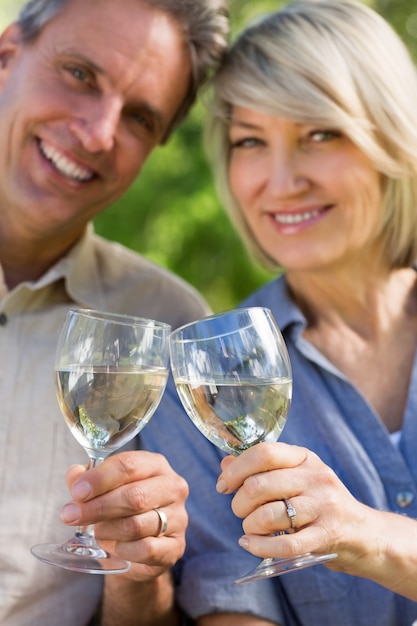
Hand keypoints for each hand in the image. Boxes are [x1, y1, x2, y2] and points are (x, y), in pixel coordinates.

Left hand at [61, 450, 188, 580]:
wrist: (136, 551)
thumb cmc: (118, 511)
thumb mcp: (100, 491)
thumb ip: (85, 480)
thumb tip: (74, 475)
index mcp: (155, 465)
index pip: (129, 465)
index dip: (100, 479)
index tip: (77, 492)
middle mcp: (173, 487)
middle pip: (134, 495)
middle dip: (97, 507)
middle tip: (70, 516)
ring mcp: (179, 517)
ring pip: (137, 524)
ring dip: (108, 530)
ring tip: (96, 532)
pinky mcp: (177, 546)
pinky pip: (146, 549)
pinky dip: (124, 550)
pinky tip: (116, 547)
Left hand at [215, 441, 370, 571]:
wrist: (364, 534)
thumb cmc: (319, 503)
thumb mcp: (295, 478)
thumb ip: (261, 470)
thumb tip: (225, 464)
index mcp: (305, 458)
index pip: (264, 453)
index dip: (236, 469)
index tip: (223, 485)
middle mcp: (316, 477)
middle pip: (260, 485)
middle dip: (239, 502)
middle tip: (239, 511)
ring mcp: (324, 506)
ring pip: (268, 515)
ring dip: (249, 525)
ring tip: (250, 528)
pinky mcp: (328, 535)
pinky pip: (285, 544)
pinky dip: (260, 546)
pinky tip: (250, 544)